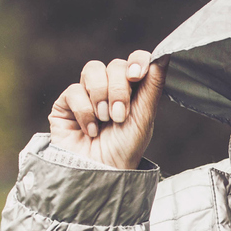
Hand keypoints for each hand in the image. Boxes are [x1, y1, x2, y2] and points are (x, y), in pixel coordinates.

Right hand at [49, 52, 166, 169]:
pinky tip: (90, 130)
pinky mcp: (66, 104)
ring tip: (105, 120)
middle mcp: (110, 88)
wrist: (98, 173)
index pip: (136, 60)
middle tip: (118, 116)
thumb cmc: (124, 150)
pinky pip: (73, 90)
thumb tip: (164, 57)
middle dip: (119, 90)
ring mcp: (87, 94)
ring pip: (92, 70)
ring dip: (101, 96)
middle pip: (115, 65)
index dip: (137, 61)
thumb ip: (153, 87)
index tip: (137, 76)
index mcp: (133, 90)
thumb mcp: (144, 119)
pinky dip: (84, 111)